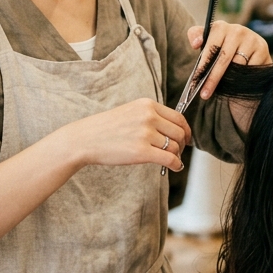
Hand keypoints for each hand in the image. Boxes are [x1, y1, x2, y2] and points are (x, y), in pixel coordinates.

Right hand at [66, 98, 189, 171]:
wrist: (86, 139)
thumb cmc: (106, 128)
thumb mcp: (131, 111)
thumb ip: (151, 116)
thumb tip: (174, 130)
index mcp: (147, 105)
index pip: (178, 117)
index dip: (186, 130)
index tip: (186, 138)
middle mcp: (149, 116)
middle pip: (179, 132)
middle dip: (182, 144)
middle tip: (178, 151)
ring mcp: (145, 133)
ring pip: (175, 146)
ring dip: (176, 155)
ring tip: (171, 160)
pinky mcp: (142, 151)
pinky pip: (169, 159)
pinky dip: (176, 164)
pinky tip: (174, 167)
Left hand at [186, 22, 270, 99]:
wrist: (248, 58)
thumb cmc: (224, 52)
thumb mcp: (209, 44)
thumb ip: (196, 37)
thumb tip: (196, 43)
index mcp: (221, 27)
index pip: (211, 46)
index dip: (203, 63)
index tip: (196, 79)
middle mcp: (237, 30)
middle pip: (223, 58)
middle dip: (213, 78)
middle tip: (204, 95)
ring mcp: (252, 38)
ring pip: (238, 65)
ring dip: (228, 80)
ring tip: (222, 89)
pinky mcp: (263, 49)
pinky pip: (250, 69)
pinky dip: (243, 78)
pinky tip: (239, 83)